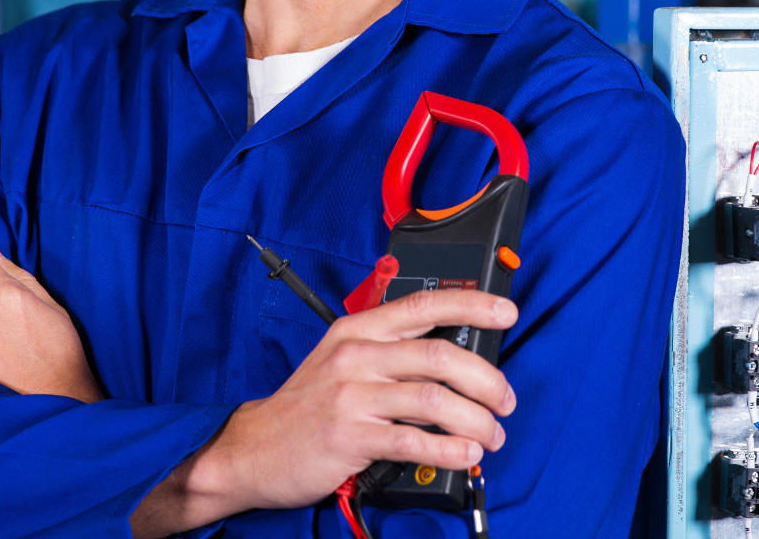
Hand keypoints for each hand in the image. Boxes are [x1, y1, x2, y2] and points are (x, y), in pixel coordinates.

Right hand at [130, 288, 517, 537]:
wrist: (254, 448)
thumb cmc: (308, 405)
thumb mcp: (343, 360)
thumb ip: (391, 351)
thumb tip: (456, 356)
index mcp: (358, 329)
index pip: (424, 303)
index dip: (472, 305)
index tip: (505, 314)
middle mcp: (357, 355)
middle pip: (440, 355)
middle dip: (487, 380)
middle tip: (505, 401)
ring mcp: (351, 396)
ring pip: (434, 399)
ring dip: (476, 421)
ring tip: (491, 436)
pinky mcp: (349, 437)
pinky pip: (413, 440)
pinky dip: (448, 449)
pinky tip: (465, 455)